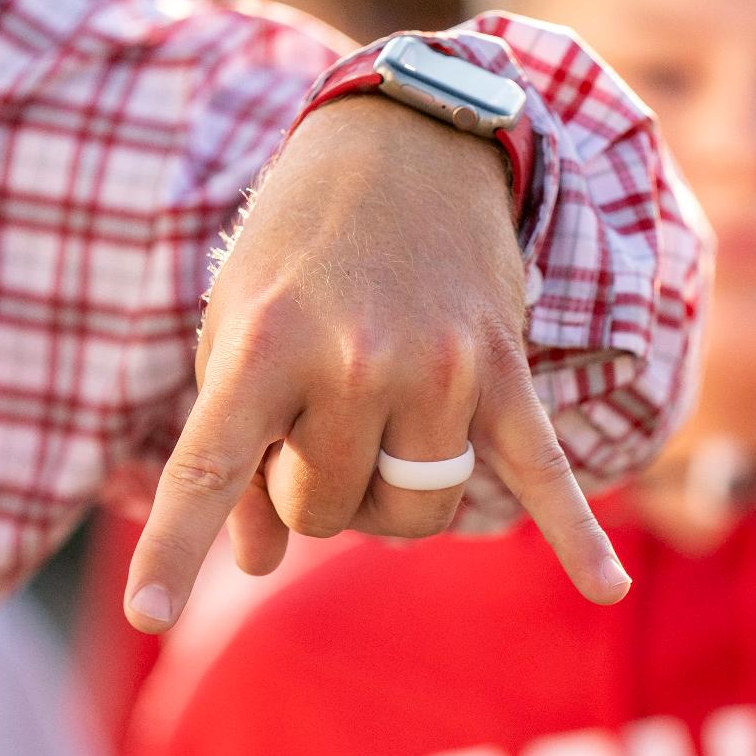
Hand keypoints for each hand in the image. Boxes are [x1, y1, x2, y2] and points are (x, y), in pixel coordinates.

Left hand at [123, 97, 630, 632]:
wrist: (405, 142)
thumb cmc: (298, 247)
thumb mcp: (238, 329)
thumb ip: (237, 446)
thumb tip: (257, 563)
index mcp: (266, 341)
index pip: (210, 468)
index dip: (176, 549)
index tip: (148, 614)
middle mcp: (355, 359)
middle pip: (324, 510)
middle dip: (308, 487)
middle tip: (308, 420)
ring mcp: (439, 370)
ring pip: (411, 514)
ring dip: (386, 499)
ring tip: (373, 433)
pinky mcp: (503, 372)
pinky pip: (544, 473)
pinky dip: (576, 535)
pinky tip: (608, 586)